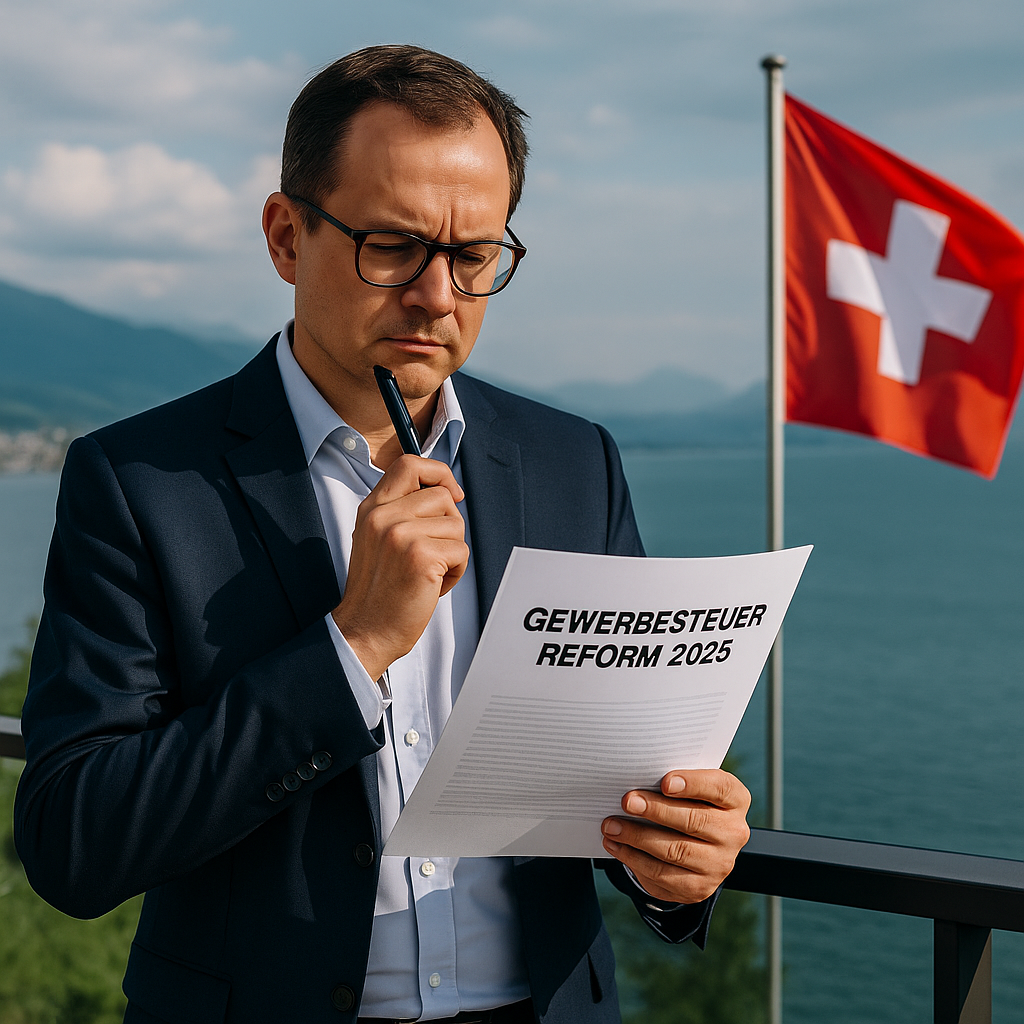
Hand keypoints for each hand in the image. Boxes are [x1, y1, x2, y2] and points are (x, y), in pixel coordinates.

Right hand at [332, 455, 468, 678]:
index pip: (409, 464)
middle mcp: (383, 516)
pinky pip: (461, 551)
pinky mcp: (421, 556)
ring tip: (429, 572)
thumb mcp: (377, 539)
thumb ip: (401, 510)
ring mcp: (401, 535)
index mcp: (371, 508)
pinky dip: (456, 572)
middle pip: (442, 495)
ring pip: (456, 523)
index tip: (451, 493)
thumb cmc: (379, 590)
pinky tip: (432, 585)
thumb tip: (447, 490)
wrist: (365, 631)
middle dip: (449, 524)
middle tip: (433, 552)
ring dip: (453, 552)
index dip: (438, 472)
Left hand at [601, 769, 750, 903]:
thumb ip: (673, 781)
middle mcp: (733, 833)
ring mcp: (719, 864)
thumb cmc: (688, 802)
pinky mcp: (699, 888)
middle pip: (694, 821)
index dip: (693, 784)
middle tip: (627, 801)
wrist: (698, 845)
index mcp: (735, 800)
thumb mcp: (690, 787)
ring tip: (612, 826)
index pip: (719, 788)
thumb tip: (637, 777)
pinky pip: (663, 876)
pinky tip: (616, 846)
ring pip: (675, 851)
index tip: (665, 782)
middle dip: (656, 810)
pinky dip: (634, 859)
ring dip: (638, 837)